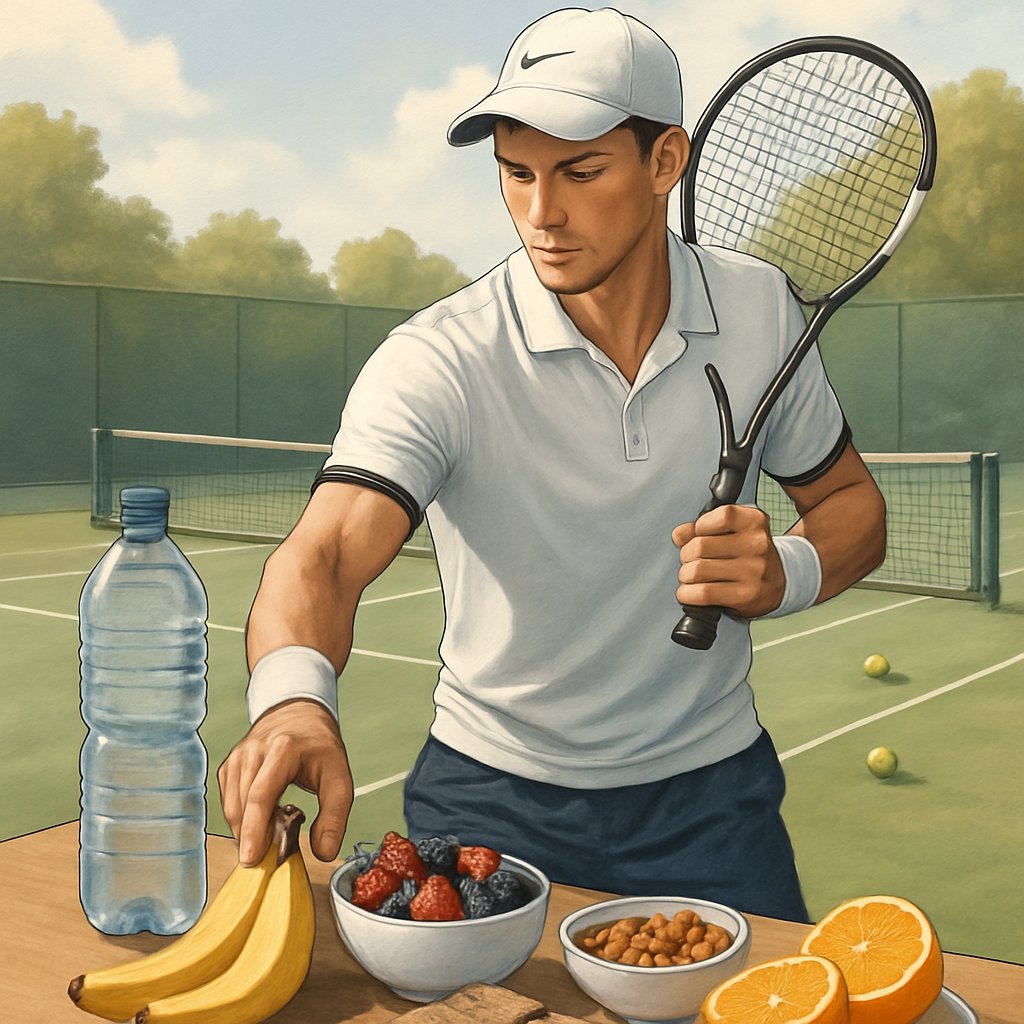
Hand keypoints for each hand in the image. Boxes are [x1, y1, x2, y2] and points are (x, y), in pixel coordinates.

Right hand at [217, 699, 353, 864]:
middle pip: (242, 806)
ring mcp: (237, 757)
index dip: (253, 830)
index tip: (251, 859)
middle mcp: (253, 751)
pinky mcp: (229, 766)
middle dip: (251, 838)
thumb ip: (335, 816)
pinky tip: (262, 821)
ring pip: (232, 808)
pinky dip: (242, 819)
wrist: (299, 715)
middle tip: (271, 860)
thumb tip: (324, 853)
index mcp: (283, 749)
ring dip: (247, 831)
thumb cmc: (320, 748)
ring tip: (273, 838)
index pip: (260, 795)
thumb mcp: (340, 778)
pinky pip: (229, 803)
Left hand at [672, 504, 785, 618]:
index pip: (718, 516)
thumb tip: (679, 535)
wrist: (777, 584)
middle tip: (690, 561)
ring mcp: (754, 571)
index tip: (699, 537)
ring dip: (685, 576)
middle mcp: (757, 544)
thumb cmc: (747, 555)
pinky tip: (689, 593)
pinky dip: (687, 594)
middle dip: (685, 555)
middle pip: (699, 546)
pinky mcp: (746, 595)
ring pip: (697, 570)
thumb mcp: (731, 533)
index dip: (699, 528)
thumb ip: (701, 528)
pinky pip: (703, 593)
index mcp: (754, 521)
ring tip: (691, 578)